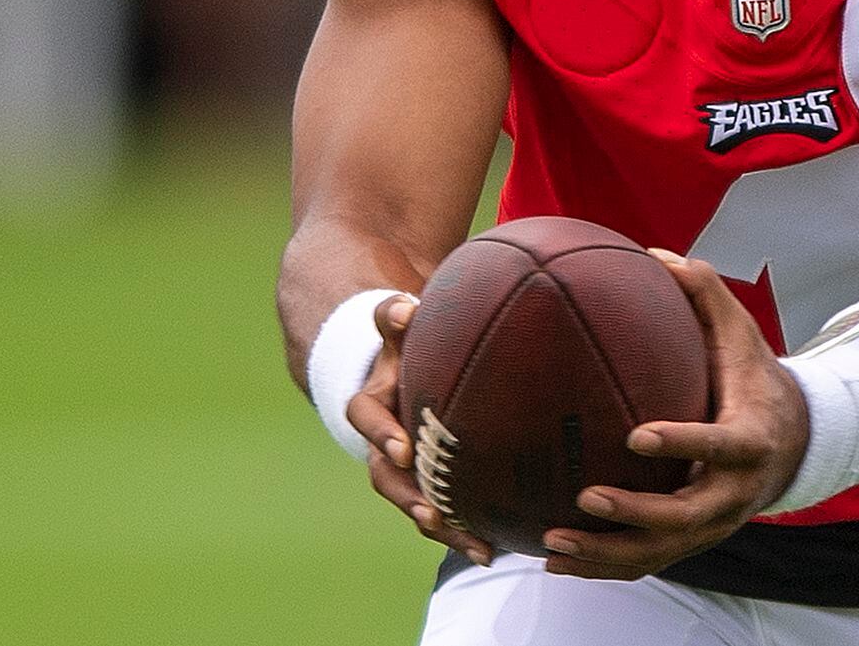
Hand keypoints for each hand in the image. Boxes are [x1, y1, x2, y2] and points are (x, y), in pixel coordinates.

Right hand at [345, 293, 495, 566]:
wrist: (402, 372)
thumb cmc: (406, 344)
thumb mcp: (397, 328)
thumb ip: (394, 318)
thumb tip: (404, 307)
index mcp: (374, 401)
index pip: (366, 416)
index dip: (381, 434)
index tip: (403, 450)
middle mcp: (383, 440)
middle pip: (385, 476)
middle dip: (408, 496)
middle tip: (431, 513)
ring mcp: (403, 467)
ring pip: (412, 502)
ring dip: (439, 525)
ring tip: (475, 546)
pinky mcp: (425, 484)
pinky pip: (438, 513)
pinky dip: (461, 533)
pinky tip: (493, 551)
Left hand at [540, 251, 807, 581]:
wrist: (795, 443)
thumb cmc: (752, 377)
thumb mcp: (741, 334)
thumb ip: (703, 292)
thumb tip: (654, 251)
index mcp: (750, 440)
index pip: (720, 447)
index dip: (683, 444)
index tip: (636, 436)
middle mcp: (734, 493)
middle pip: (687, 516)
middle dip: (635, 513)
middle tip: (585, 496)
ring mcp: (714, 525)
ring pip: (661, 552)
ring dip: (606, 552)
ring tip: (551, 543)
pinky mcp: (692, 541)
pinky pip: (646, 562)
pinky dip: (602, 565)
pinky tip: (553, 560)